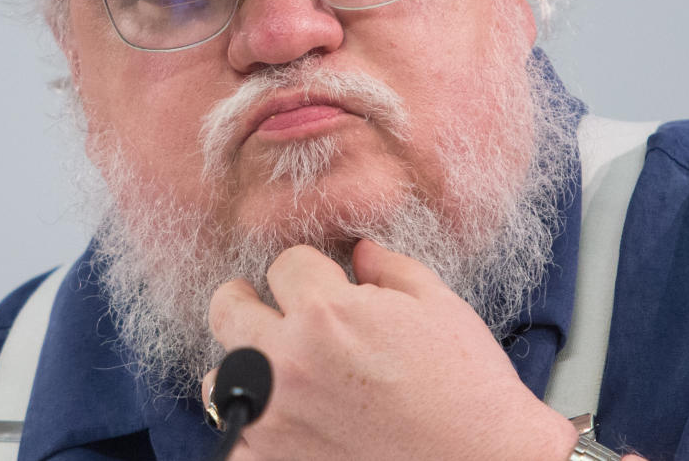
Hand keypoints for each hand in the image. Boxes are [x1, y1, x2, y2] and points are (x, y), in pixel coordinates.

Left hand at [204, 240, 577, 460]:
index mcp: (327, 312)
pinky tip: (289, 422)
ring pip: (219, 374)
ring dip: (246, 367)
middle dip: (251, 301)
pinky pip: (234, 437)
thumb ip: (388, 268)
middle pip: (227, 308)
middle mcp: (288, 362)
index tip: (321, 284)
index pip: (284, 263)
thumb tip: (360, 252)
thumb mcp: (437, 306)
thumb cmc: (469, 391)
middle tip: (270, 311)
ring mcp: (275, 418)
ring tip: (283, 375)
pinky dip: (254, 428)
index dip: (309, 270)